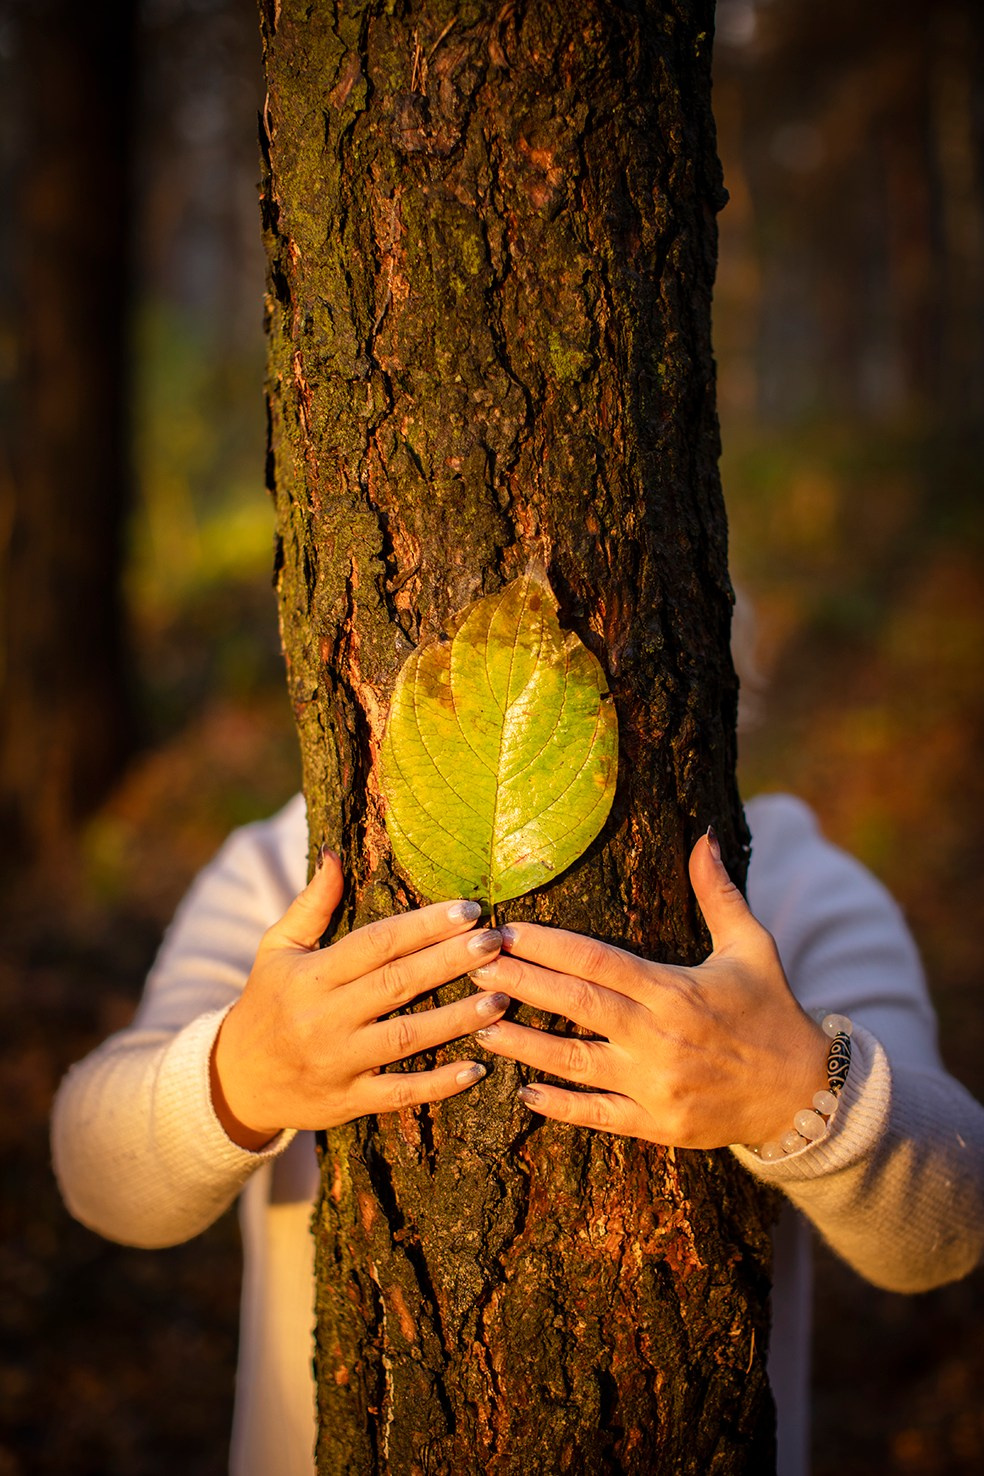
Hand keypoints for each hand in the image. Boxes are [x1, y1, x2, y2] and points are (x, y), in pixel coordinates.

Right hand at [211, 849, 507, 1148]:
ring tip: (500, 997)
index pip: (376, 943)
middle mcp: (324, 1019)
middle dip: (451, 960)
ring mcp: (338, 1063)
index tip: (468, 909)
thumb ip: (311, 904)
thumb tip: (335, 853)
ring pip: (406, 1038)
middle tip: (495, 942)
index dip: (424, 925)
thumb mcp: (277, 948)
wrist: (236, 1081)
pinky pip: (400, 1094)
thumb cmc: (266, 1002)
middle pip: (397, 984)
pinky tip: (477, 1068)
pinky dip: (439, 1084)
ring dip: (457, 1018)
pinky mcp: (349, 1101)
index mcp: (310, 976)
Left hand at [469, 831, 828, 1148]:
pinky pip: (600, 1116)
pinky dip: (561, 1106)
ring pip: (577, 1063)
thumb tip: (702, 834)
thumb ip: (718, 893)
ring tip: (478, 1026)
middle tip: (472, 967)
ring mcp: (658, 1085)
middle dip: (521, 984)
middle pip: (578, 1006)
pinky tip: (523, 1093)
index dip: (549, 945)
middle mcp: (662, 1037)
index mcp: (677, 990)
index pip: (600, 961)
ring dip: (524, 1046)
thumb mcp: (752, 946)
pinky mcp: (660, 1125)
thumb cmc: (772, 1011)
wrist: (805, 1093)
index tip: (507, 930)